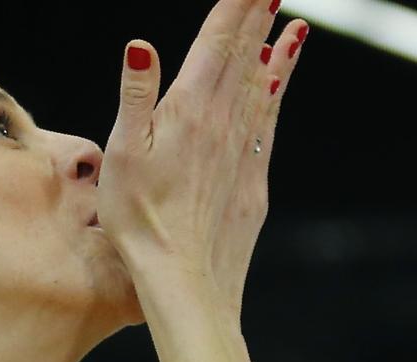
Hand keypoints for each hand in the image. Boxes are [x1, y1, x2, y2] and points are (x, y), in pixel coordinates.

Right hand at [97, 0, 308, 312]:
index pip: (217, 41)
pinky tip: (280, 84)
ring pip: (265, 87)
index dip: (235, 5)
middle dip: (258, 16)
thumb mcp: (121, 154)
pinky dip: (278, 94)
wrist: (185, 279)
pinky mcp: (253, 179)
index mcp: (189, 110)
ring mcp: (243, 151)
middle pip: (245, 56)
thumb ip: (135, 96)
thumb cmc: (141, 220)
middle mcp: (224, 122)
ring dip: (278, 52)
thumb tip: (142, 46)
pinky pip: (269, 123)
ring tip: (294, 25)